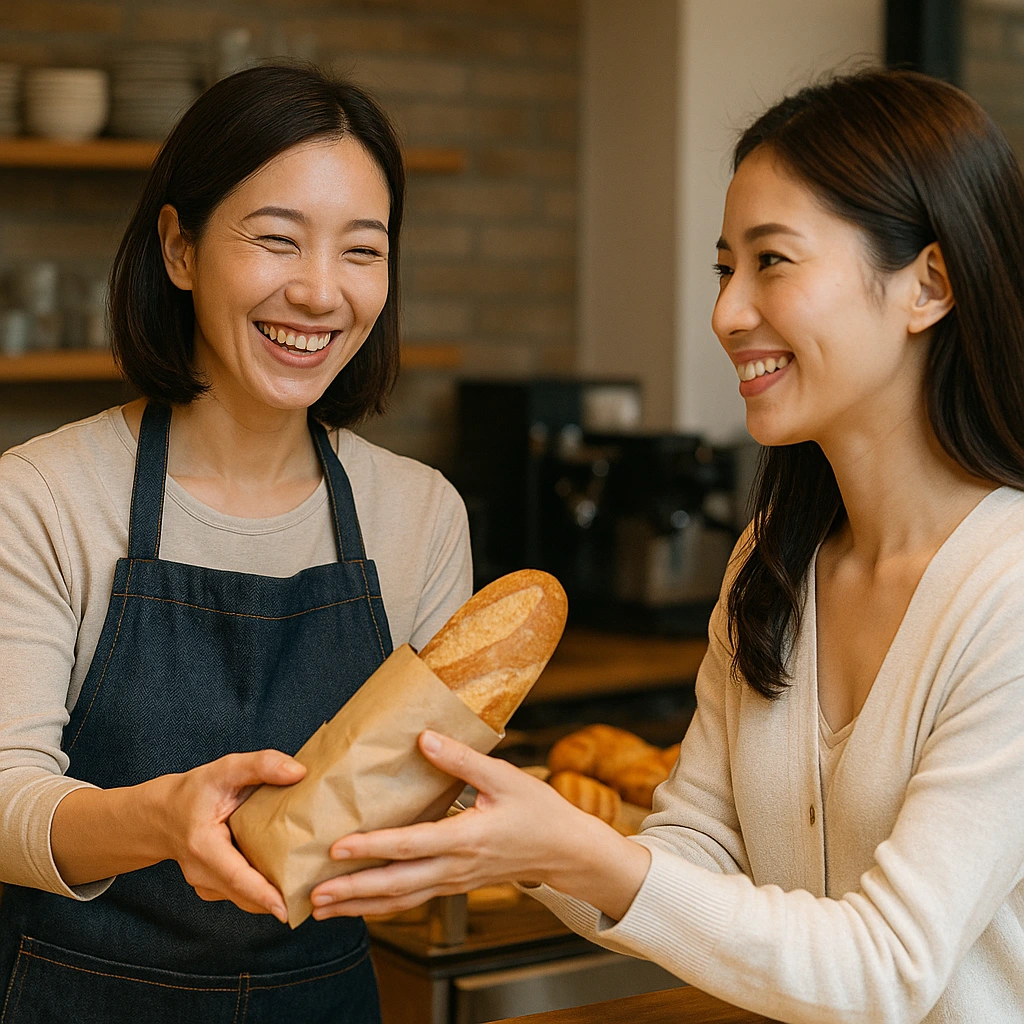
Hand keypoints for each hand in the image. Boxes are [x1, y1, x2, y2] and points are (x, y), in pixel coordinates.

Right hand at [151, 750, 305, 922]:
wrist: (164, 814)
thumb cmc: (196, 790)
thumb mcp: (226, 769)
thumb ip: (260, 766)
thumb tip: (298, 772)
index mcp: (203, 846)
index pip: (236, 876)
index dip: (261, 894)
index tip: (285, 909)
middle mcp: (201, 873)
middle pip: (245, 895)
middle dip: (278, 900)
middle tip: (314, 896)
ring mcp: (206, 886)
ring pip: (245, 899)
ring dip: (274, 899)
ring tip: (309, 889)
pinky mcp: (214, 889)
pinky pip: (242, 895)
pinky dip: (264, 892)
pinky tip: (289, 879)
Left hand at [309, 731, 650, 921]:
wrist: (566, 851)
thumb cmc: (537, 810)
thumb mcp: (504, 777)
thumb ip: (461, 759)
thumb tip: (423, 737)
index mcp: (466, 838)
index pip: (411, 846)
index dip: (373, 847)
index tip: (337, 848)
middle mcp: (455, 867)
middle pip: (396, 885)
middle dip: (352, 890)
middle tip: (313, 893)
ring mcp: (454, 881)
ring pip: (400, 900)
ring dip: (359, 905)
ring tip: (321, 907)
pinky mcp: (455, 885)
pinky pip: (412, 901)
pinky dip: (382, 906)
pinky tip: (359, 906)